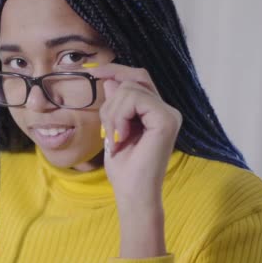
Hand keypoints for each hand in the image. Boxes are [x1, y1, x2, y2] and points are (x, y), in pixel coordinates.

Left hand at [88, 63, 181, 256]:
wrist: (132, 192)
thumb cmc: (123, 167)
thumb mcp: (113, 128)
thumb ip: (115, 104)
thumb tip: (111, 80)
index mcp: (156, 111)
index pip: (137, 78)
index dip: (115, 70)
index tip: (91, 72)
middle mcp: (166, 109)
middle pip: (133, 79)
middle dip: (110, 98)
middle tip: (107, 129)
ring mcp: (169, 113)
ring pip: (129, 89)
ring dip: (111, 113)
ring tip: (114, 138)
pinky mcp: (167, 119)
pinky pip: (134, 99)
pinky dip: (119, 116)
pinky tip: (121, 137)